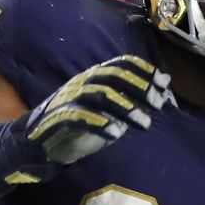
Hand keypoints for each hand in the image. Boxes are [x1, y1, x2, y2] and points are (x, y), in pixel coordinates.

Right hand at [22, 54, 172, 165]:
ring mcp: (69, 99)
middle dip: (139, 88)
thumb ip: (134, 99)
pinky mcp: (58, 119)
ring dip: (126, 108)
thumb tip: (164, 86)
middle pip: (113, 77)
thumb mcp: (111, 110)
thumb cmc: (81, 123)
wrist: (40, 141)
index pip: (121, 64)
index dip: (143, 70)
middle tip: (159, 104)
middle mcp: (82, 83)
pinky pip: (79, 117)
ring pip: (99, 95)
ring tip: (145, 123)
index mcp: (95, 77)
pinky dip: (99, 123)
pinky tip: (115, 134)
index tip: (164, 82)